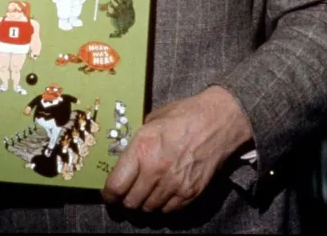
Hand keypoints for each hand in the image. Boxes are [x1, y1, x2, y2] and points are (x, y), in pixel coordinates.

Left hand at [101, 86, 251, 213]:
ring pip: (149, 209)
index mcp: (142, 148)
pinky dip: (162, 206)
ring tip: (144, 194)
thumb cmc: (184, 116)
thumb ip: (137, 142)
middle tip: (125, 196)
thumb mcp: (151, 121)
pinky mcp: (190, 193)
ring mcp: (174, 184)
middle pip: (131, 202)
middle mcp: (156, 170)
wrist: (217, 122)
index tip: (108, 195)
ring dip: (143, 204)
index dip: (109, 195)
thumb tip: (125, 158)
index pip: (116, 185)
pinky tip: (161, 194)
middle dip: (125, 201)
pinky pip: (169, 210)